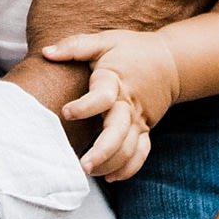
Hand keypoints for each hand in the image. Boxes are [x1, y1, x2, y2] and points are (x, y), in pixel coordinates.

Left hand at [43, 29, 180, 179]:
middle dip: (101, 151)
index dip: (84, 106)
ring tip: (88, 172)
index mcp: (115, 80)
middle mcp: (128, 104)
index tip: (66, 112)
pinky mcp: (146, 129)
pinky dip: (128, 169)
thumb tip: (46, 52)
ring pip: (129, 148)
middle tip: (82, 165)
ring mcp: (139, 119)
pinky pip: (141, 154)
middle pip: (118, 132)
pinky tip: (110, 177)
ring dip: (111, 164)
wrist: (172, 60)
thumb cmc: (132, 50)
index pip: (102, 96)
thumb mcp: (105, 41)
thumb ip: (75, 46)